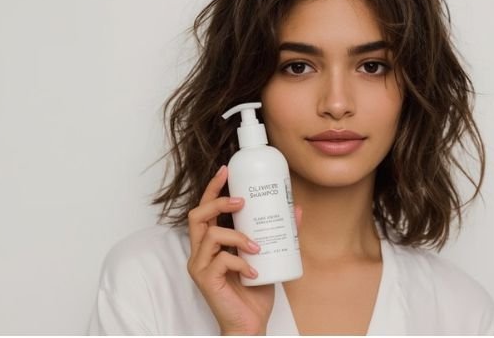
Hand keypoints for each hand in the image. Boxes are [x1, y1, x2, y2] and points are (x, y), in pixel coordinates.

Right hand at [187, 165, 302, 334]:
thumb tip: (296, 210)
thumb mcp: (269, 256)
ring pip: (210, 236)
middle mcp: (200, 252)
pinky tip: (254, 270)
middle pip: (197, 215)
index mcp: (211, 243)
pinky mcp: (205, 281)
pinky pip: (220, 261)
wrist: (250, 324)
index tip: (226, 170)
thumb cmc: (254, 291)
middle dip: (219, 202)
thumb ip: (279, 234)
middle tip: (241, 200)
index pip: (205, 209)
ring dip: (237, 236)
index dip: (213, 188)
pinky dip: (240, 262)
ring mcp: (200, 266)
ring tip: (256, 245)